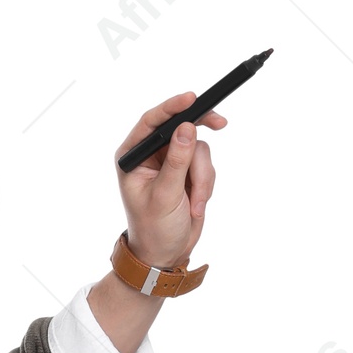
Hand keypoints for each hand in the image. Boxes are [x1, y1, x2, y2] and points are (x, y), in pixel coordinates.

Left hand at [117, 90, 222, 268]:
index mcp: (133, 158)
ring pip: (198, 148)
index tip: (192, 99)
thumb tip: (186, 128)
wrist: (166, 253)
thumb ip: (176, 162)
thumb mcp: (165, 196)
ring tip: (195, 203)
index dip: (172, 107)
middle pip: (180, 127)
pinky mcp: (187, 170)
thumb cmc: (154, 229)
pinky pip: (206, 163)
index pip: (151, 122)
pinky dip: (206, 183)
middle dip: (199, 135)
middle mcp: (150, 155)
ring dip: (202, 176)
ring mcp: (171, 162)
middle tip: (220, 123)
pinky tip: (196, 204)